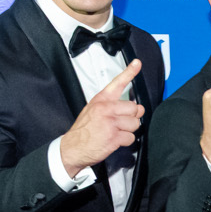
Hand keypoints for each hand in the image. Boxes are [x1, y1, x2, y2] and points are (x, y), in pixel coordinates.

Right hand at [60, 59, 143, 175]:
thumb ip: (113, 106)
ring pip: (135, 124)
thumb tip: (136, 108)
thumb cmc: (84, 130)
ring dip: (128, 130)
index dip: (129, 72)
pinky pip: (130, 137)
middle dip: (131, 118)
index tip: (137, 63)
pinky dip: (125, 141)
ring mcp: (110, 122)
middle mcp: (106, 109)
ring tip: (115, 132)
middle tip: (120, 123)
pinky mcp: (114, 136)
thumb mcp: (93, 110)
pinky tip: (114, 140)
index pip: (117, 83)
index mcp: (101, 100)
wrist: (73, 147)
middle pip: (135, 109)